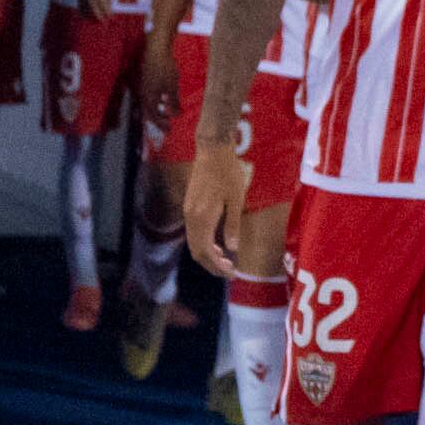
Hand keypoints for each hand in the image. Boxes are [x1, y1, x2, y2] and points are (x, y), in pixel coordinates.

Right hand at [138, 33, 175, 125]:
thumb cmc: (165, 67)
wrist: (156, 49)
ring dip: (158, 111)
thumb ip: (173, 101)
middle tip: (168, 126)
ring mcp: (143, 86)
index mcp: (148, 97)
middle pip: (149, 112)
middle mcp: (143, 93)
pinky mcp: (146, 80)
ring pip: (149, 104)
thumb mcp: (172, 85)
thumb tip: (176, 116)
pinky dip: (157, 102)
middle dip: (159, 121)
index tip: (169, 131)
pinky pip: (149, 96)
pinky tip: (164, 101)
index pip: (152, 116)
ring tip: (168, 115)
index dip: (161, 125)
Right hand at [181, 137, 252, 280]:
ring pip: (193, 243)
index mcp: (203, 218)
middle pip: (196, 251)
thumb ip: (232, 225)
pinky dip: (204, 244)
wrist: (212, 151)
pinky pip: (194, 233)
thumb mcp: (236, 199)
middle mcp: (191, 218)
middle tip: (228, 272)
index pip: (206, 252)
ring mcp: (188, 212)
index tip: (230, 274)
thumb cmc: (228, 173)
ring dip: (207, 255)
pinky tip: (218, 244)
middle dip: (211, 265)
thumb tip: (232, 249)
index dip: (217, 266)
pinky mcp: (189, 207)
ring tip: (225, 261)